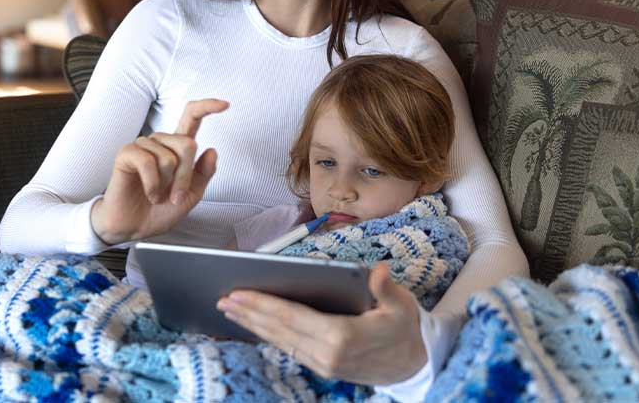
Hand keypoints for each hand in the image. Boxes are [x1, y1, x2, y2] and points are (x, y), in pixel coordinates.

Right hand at [90, 99, 228, 243]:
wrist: (135, 227)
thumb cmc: (160, 210)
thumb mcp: (191, 196)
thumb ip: (203, 174)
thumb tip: (212, 150)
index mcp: (177, 148)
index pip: (192, 118)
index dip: (207, 107)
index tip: (226, 105)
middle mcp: (160, 142)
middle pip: (187, 144)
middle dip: (185, 176)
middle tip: (174, 196)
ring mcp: (142, 146)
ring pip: (168, 157)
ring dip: (166, 184)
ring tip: (157, 195)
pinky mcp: (126, 153)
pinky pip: (147, 162)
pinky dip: (152, 184)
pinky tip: (149, 193)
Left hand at [215, 263, 427, 384]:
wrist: (416, 366)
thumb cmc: (406, 329)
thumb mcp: (402, 306)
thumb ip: (385, 289)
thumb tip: (378, 271)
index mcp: (343, 336)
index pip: (294, 317)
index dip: (263, 305)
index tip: (239, 294)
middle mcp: (328, 354)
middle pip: (280, 330)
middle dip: (249, 314)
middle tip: (222, 298)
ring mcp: (323, 364)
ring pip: (280, 341)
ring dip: (253, 326)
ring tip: (229, 310)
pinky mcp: (322, 368)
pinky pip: (289, 349)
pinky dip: (268, 336)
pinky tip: (253, 325)